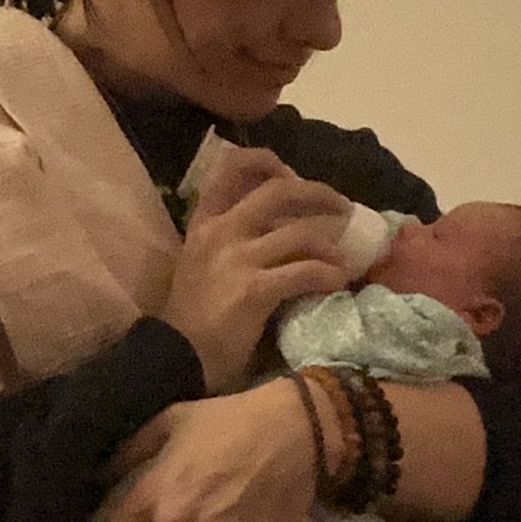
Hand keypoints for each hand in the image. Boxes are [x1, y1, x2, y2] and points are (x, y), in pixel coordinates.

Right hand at [162, 144, 355, 392]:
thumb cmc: (192, 316)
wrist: (176, 359)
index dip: (268, 162)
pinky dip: (329, 274)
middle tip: (342, 209)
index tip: (291, 174)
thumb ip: (231, 237)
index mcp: (203, 222)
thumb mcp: (201, 262)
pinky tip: (337, 282)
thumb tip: (283, 223)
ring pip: (302, 232)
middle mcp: (220, 232)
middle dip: (319, 193)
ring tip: (344, 259)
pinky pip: (306, 271)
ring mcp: (236, 259)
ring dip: (332, 244)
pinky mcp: (254, 290)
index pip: (231, 167)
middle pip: (279, 191)